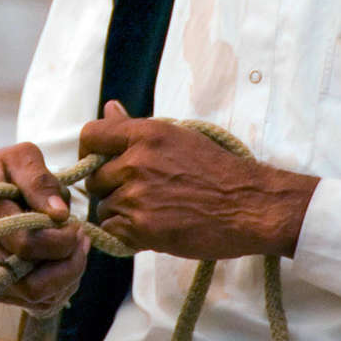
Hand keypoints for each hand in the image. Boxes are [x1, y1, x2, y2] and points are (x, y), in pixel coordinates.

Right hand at [0, 144, 89, 316]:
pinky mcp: (1, 290)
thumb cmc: (0, 172)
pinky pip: (39, 304)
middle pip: (33, 284)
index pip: (27, 245)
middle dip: (70, 264)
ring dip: (69, 277)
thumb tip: (59, 213)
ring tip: (77, 248)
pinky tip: (66, 262)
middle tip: (81, 238)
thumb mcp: (20, 158)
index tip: (74, 223)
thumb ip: (39, 180)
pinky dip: (62, 287)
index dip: (61, 239)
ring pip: (38, 298)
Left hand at [80, 102, 317, 258]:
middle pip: (94, 178)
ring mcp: (137, 195)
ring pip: (104, 207)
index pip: (91, 136)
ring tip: (152, 211)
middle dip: (110, 188)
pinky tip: (151, 228)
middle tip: (138, 194)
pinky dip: (126, 234)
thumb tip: (109, 107)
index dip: (91, 153)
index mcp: (145, 134)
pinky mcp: (141, 226)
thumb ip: (135, 128)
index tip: (101, 163)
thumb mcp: (178, 137)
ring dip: (120, 213)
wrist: (249, 205)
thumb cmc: (218, 170)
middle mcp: (136, 161)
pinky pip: (112, 230)